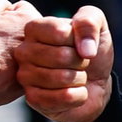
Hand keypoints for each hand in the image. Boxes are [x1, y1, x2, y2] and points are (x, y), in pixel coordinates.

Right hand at [0, 0, 41, 110]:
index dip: (2, 16)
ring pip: (26, 46)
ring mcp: (42, 60)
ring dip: (15, 49)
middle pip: (26, 28)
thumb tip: (7, 6)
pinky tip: (3, 70)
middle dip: (12, 32)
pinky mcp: (36, 77)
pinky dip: (15, 65)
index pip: (20, 7)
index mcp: (32, 19)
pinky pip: (26, 64)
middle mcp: (43, 39)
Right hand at [14, 4, 112, 121]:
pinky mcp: (33, 99)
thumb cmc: (90, 49)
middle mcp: (24, 51)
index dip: (78, 39)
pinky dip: (79, 96)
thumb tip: (86, 50)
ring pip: (63, 78)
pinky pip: (64, 98)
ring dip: (80, 78)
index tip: (77, 42)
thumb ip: (89, 22)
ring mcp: (25, 76)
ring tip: (75, 75)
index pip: (60, 32)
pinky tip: (73, 91)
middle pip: (62, 56)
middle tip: (78, 62)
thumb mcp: (97, 25)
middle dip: (81, 61)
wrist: (96, 80)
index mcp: (34, 28)